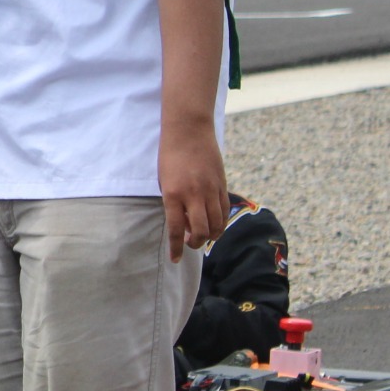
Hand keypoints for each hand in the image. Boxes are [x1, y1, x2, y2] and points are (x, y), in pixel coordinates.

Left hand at [160, 118, 226, 260]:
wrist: (188, 131)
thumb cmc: (170, 156)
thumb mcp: (164, 182)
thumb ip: (174, 205)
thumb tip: (185, 226)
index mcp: (173, 195)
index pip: (176, 230)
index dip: (176, 249)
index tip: (175, 260)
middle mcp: (193, 195)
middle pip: (201, 231)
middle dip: (196, 244)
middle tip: (190, 243)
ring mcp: (210, 189)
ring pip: (217, 224)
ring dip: (211, 236)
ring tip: (203, 236)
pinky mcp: (222, 184)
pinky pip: (224, 211)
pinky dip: (221, 222)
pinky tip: (215, 225)